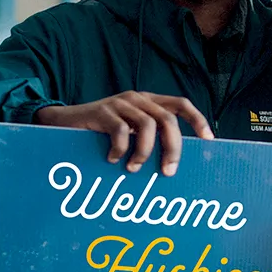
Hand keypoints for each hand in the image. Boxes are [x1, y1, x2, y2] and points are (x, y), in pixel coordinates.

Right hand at [34, 92, 212, 175]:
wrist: (63, 123)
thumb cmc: (102, 134)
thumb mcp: (130, 133)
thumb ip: (150, 139)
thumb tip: (174, 164)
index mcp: (150, 102)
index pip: (181, 104)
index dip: (197, 120)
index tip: (209, 141)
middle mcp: (138, 99)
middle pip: (168, 119)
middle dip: (173, 148)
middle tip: (167, 172)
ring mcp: (120, 103)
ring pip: (147, 126)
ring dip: (144, 152)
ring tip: (133, 168)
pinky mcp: (102, 111)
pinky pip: (120, 131)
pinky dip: (121, 149)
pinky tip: (112, 159)